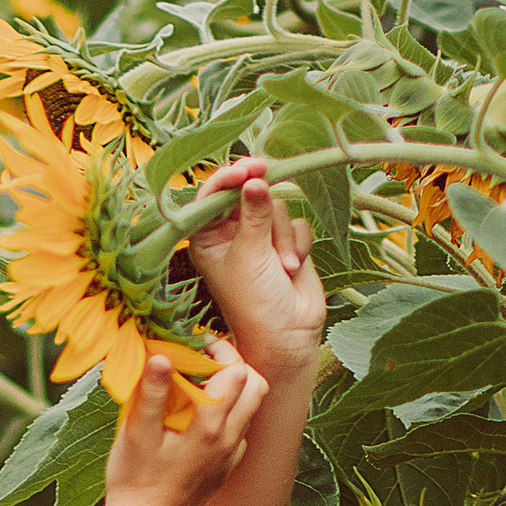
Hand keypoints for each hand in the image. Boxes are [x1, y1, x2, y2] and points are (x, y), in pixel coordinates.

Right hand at [104, 341, 270, 505]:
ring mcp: (230, 456)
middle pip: (257, 386)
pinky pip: (240, 434)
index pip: (236, 370)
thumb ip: (151, 392)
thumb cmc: (134, 479)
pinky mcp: (225, 470)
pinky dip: (229, 418)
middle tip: (206, 361)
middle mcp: (229, 439)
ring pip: (252, 410)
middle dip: (236, 366)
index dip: (220, 350)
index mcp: (209, 424)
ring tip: (203, 387)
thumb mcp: (136, 432)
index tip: (197, 344)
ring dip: (235, 391)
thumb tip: (161, 355)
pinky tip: (201, 421)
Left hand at [181, 164, 324, 379]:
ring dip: (282, 235)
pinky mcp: (286, 243)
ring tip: (281, 266)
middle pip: (248, 193)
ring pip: (277, 207)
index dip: (228, 177)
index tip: (247, 170)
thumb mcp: (250, 254)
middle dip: (262, 203)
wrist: (287, 335)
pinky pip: (297, 223)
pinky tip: (291, 270)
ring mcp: (260, 238)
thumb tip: (255, 178)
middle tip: (268, 175)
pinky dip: (298, 244)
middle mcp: (231, 234)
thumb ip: (254, 214)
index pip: (212, 196)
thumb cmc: (255, 302)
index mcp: (207, 237)